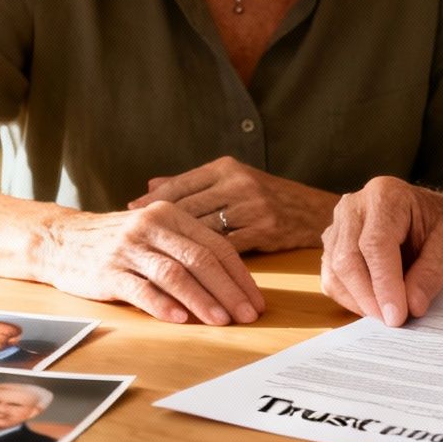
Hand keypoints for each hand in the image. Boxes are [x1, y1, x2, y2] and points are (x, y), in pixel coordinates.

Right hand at [38, 202, 264, 325]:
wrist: (62, 240)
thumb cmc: (117, 240)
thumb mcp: (154, 232)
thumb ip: (188, 248)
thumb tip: (232, 284)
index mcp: (170, 215)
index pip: (216, 245)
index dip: (239, 275)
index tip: (255, 300)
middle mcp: (151, 227)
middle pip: (200, 260)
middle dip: (229, 291)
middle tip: (247, 315)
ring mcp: (129, 249)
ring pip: (175, 275)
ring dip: (202, 300)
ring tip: (221, 321)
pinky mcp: (109, 271)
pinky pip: (141, 289)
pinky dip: (163, 306)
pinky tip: (180, 320)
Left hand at [128, 156, 339, 253]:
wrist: (313, 211)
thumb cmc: (267, 196)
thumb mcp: (232, 180)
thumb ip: (192, 183)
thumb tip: (150, 186)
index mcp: (226, 168)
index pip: (181, 184)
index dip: (152, 200)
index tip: (129, 213)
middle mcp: (238, 183)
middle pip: (188, 209)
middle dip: (160, 228)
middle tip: (135, 241)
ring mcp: (252, 207)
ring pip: (204, 232)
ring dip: (181, 249)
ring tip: (156, 260)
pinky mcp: (263, 230)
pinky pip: (225, 249)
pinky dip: (206, 263)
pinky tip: (190, 273)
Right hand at [320, 177, 442, 326]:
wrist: (435, 220)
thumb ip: (432, 274)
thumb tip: (412, 305)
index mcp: (386, 195)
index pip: (375, 244)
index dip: (384, 284)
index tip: (397, 316)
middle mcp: (354, 206)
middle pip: (347, 258)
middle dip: (369, 297)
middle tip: (394, 322)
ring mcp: (338, 225)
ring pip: (335, 272)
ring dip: (360, 301)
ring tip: (389, 314)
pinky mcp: (332, 246)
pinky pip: (331, 279)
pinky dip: (351, 299)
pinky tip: (375, 305)